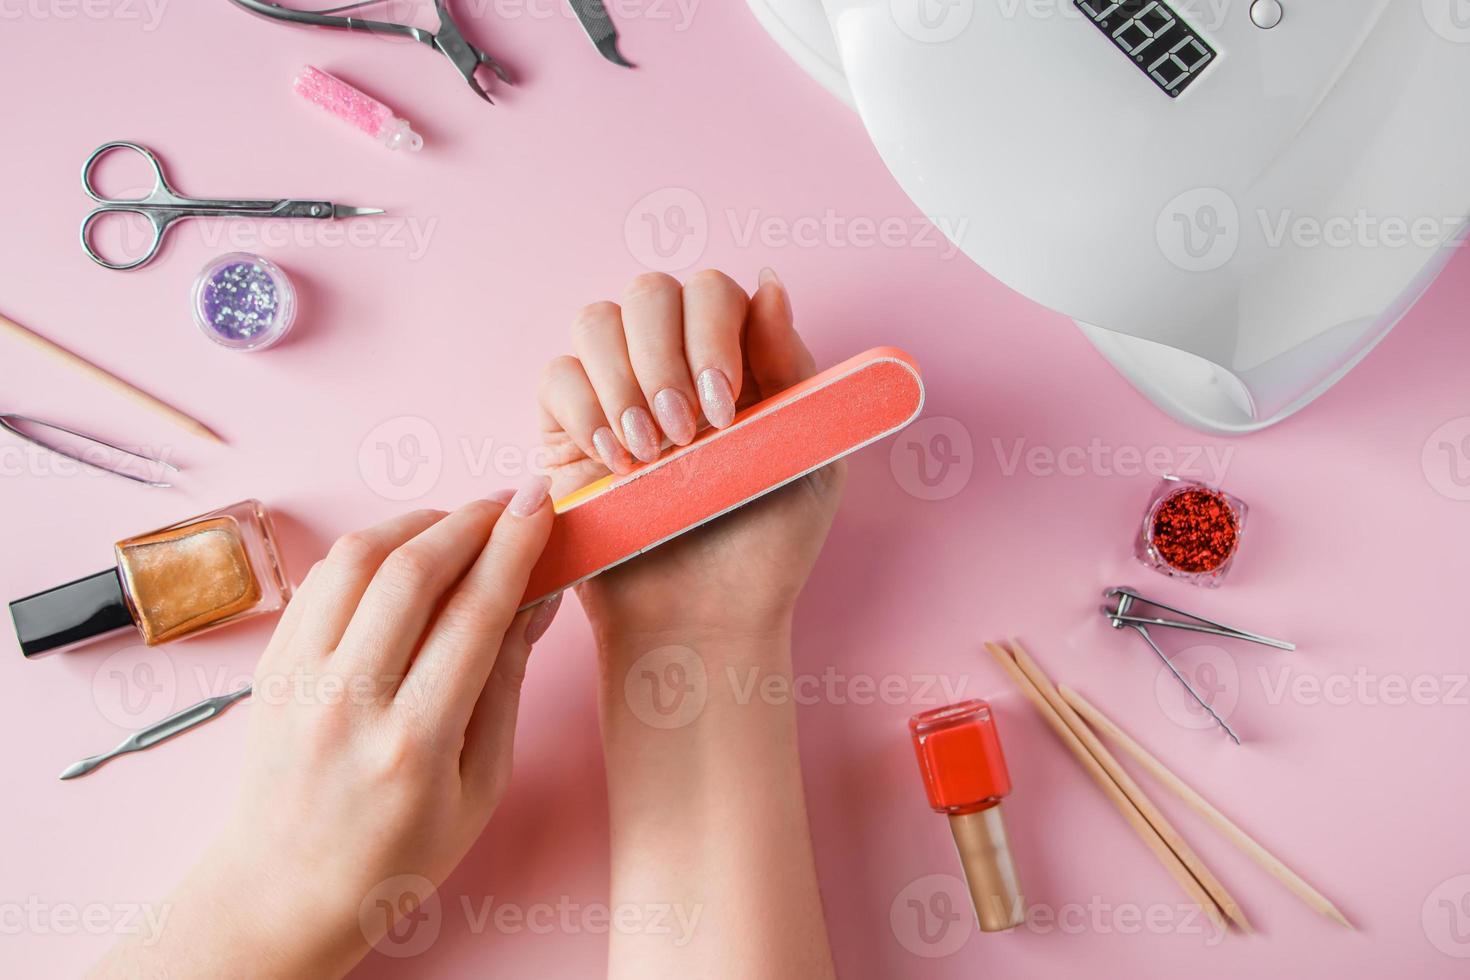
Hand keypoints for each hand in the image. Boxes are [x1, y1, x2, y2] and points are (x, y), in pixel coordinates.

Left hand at [93, 486, 557, 978]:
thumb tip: (534, 598)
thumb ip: (504, 685)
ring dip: (415, 524)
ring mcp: (297, 679)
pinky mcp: (269, 666)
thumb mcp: (480, 786)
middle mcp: (346, 701)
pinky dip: (368, 551)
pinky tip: (402, 556)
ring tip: (456, 525)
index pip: (473, 614)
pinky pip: (320, 580)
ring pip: (355, 559)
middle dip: (470, 520)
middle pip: (411, 571)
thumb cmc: (396, 853)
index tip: (541, 504)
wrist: (286, 889)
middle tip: (509, 502)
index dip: (515, 546)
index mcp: (413, 744)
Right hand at [537, 268, 844, 644]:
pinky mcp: (565, 431)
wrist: (706, 622)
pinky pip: (555, 376)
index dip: (713, 331)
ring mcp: (616, 392)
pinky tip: (615, 462)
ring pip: (595, 320)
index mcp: (737, 360)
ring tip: (650, 455)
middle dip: (664, 355)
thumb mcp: (808, 455)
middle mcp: (673, 364)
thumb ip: (791, 365)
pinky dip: (584, 411)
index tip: (726, 406)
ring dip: (623, 381)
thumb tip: (767, 279)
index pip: (713, 291)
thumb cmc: (767, 548)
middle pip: (650, 291)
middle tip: (685, 433)